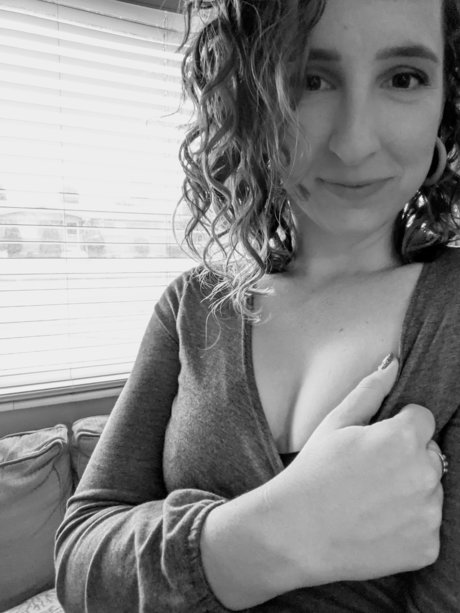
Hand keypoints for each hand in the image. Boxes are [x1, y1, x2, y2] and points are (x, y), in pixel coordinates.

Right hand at [262, 356, 443, 587]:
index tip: (375, 444)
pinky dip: (409, 528)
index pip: (422, 420)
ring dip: (410, 493)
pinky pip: (427, 527)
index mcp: (403, 438)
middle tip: (369, 475)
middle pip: (429, 455)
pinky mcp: (427, 547)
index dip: (397, 428)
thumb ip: (369, 391)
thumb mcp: (334, 424)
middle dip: (407, 459)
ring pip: (430, 491)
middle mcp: (424, 474)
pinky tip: (377, 526)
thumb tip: (393, 363)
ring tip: (371, 502)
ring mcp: (428, 513)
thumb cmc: (312, 474)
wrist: (295, 534)